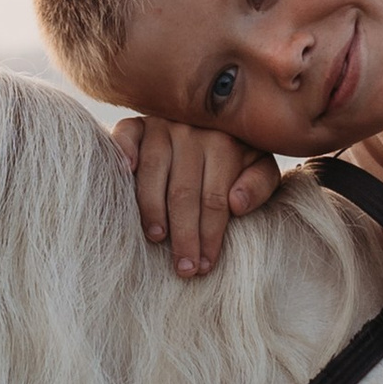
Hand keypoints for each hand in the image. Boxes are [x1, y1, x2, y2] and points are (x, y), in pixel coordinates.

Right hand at [113, 115, 282, 276]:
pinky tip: (124, 172)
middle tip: (182, 268)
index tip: (204, 266)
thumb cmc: (238, 155)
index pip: (215, 199)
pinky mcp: (139, 123)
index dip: (210, 235)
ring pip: (153, 171)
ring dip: (152, 207)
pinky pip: (127, 135)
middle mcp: (193, 131)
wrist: (221, 115)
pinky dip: (123, 151)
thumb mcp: (259, 167)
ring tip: (156, 238)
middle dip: (183, 235)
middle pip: (183, 192)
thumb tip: (236, 205)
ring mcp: (163, 125)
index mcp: (226, 144)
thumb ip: (259, 185)